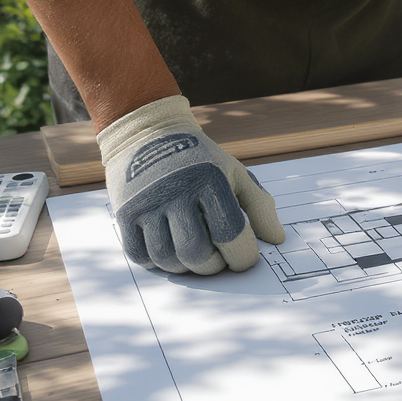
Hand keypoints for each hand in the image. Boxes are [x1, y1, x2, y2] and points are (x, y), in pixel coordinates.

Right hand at [97, 96, 284, 274]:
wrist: (148, 133)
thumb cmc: (200, 159)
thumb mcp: (236, 173)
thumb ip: (260, 206)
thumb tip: (276, 239)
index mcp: (208, 181)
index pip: (231, 235)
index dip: (243, 257)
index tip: (244, 257)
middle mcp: (175, 191)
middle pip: (196, 253)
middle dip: (214, 266)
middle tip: (219, 257)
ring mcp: (146, 203)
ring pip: (167, 258)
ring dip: (186, 267)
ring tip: (196, 253)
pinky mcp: (125, 213)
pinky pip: (140, 255)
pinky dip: (158, 261)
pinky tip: (172, 249)